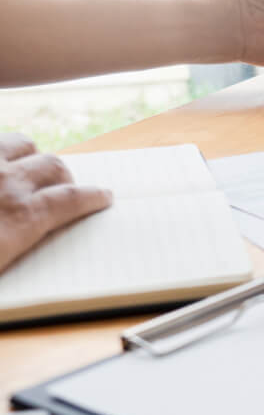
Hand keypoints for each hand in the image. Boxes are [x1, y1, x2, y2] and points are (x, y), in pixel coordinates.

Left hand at [0, 134, 111, 273]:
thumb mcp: (1, 271)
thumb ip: (20, 251)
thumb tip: (42, 247)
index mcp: (20, 217)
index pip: (71, 199)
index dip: (92, 197)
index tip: (103, 196)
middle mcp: (6, 182)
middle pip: (52, 166)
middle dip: (63, 177)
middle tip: (60, 189)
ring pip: (19, 143)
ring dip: (29, 154)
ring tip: (25, 169)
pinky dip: (2, 152)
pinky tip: (0, 167)